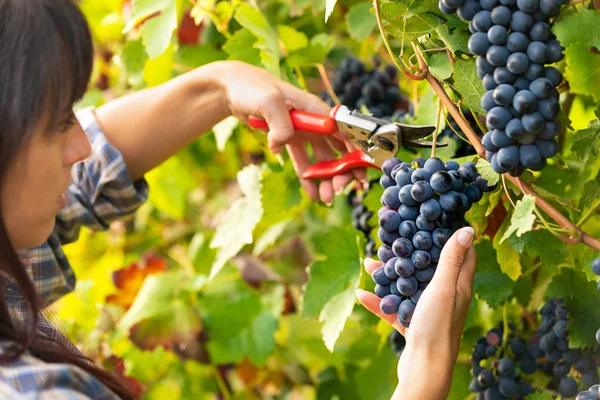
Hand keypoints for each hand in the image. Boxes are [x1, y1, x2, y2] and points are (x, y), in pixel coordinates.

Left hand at [214, 61, 365, 203]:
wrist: (230, 88)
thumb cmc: (251, 87)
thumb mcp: (267, 101)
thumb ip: (280, 124)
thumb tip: (281, 145)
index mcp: (314, 108)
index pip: (344, 131)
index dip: (355, 150)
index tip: (360, 171)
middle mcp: (312, 120)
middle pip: (336, 148)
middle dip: (341, 170)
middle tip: (339, 190)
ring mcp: (301, 130)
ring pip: (321, 158)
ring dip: (326, 178)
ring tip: (327, 198)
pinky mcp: (288, 138)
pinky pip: (302, 161)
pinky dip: (307, 177)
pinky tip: (312, 193)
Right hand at [356, 227, 476, 399]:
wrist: (424, 369)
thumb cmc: (438, 327)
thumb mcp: (443, 287)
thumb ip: (451, 259)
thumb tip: (468, 229)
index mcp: (458, 285)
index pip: (463, 254)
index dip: (452, 235)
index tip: (434, 218)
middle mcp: (445, 297)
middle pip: (429, 268)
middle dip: (412, 252)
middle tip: (394, 237)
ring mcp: (428, 312)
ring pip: (408, 287)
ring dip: (390, 276)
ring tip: (371, 263)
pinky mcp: (413, 326)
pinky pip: (395, 309)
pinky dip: (380, 302)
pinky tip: (361, 295)